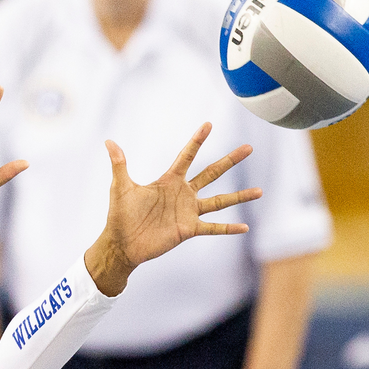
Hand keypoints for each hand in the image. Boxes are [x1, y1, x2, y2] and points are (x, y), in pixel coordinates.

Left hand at [84, 123, 258, 295]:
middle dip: (230, 160)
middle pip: (212, 173)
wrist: (122, 243)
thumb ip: (119, 164)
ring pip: (220, 200)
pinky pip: (213, 227)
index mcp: (169, 180)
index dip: (197, 140)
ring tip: (260, 191)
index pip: (187, 156)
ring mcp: (188, 211)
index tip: (209, 124)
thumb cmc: (120, 216)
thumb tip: (108, 141)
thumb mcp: (120, 187)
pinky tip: (245, 228)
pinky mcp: (189, 229)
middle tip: (249, 148)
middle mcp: (183, 194)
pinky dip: (228, 228)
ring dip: (240, 196)